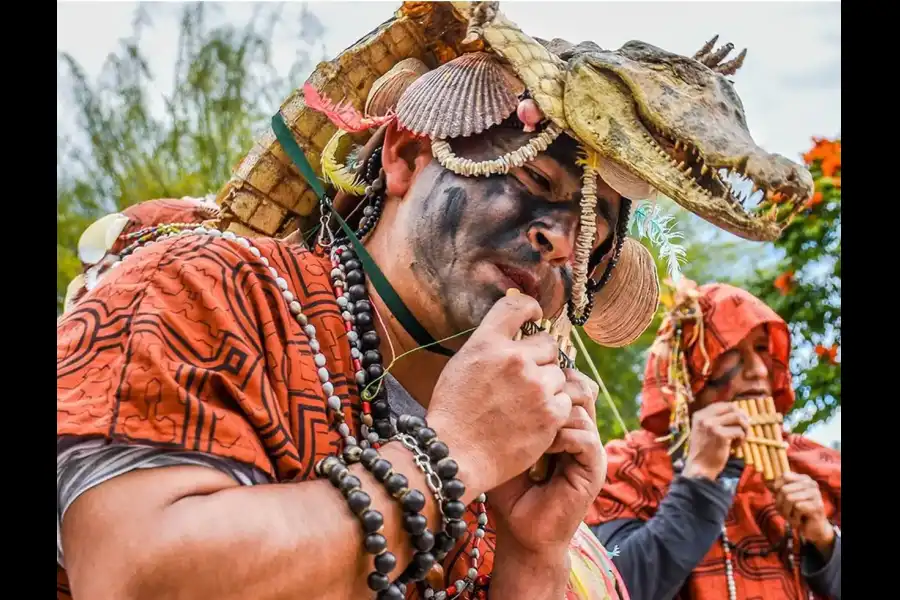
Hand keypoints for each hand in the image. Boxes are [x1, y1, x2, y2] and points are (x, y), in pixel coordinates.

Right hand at [427, 293, 571, 502]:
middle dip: (540, 359)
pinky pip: (566, 400)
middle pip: (548, 344)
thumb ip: (489, 346)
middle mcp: (514, 359)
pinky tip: (535, 419)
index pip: (517, 306)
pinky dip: (554, 408)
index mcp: (487, 342)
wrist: (456, 455)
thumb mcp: (461, 365)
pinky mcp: (551, 413)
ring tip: (526, 404)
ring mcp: (535, 386)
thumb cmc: (453, 413)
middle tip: (525, 380)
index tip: (534, 316)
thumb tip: (512, 335)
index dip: (530, 308)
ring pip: (559, 373)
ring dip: (548, 385)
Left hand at [487, 368, 606, 555]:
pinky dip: (562, 436)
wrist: (521, 530)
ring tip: (529, 424)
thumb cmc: (507, 486)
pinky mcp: (594, 469)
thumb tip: (487, 372)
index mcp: (561, 420)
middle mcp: (579, 430)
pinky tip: (543, 444)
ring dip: (552, 412)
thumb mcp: (502, 440)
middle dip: (551, 386)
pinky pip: (586, 437)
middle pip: (579, 386)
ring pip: (581, 407)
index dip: (545, 372)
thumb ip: (503, 410)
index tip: (517, 373)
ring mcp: (589, 448)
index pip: (564, 380)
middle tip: (524, 393)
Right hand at [682, 402, 749, 480]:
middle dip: (742, 418)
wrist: (699, 468)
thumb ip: (716, 420)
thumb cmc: (704, 451)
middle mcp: (704, 418)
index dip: (735, 411)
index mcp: (699, 415)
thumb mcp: (705, 431)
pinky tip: (736, 447)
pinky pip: (739, 432)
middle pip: (732, 408)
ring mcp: (712, 426)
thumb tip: (740, 412)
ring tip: (740, 439)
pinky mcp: (720, 435)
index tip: (740, 421)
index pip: (723, 405)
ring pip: (738, 418)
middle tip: (744, 430)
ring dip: (744, 429)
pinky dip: (742, 439)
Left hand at [771, 472, 834, 555]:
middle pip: (784, 489)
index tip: (776, 494)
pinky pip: (798, 508)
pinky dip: (794, 517)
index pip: (785, 476)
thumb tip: (763, 476)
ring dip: (786, 512)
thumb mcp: (785, 497)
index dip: (776, 486)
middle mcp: (811, 484)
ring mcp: (816, 494)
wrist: (813, 528)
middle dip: (780, 504)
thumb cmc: (797, 511)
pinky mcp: (817, 505)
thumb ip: (776, 487)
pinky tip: (799, 520)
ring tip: (792, 517)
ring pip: (790, 498)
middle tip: (785, 512)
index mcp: (803, 479)